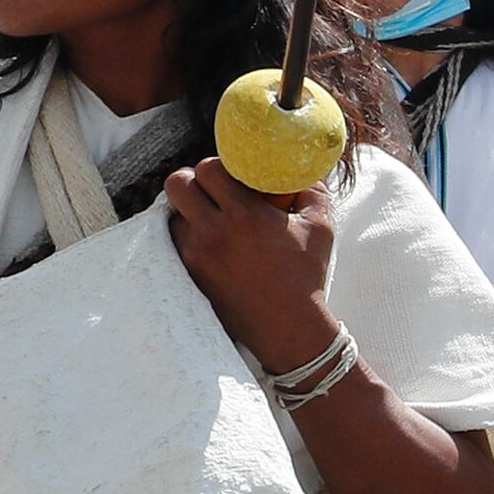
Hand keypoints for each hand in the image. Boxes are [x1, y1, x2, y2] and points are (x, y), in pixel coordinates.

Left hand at [159, 161, 339, 374]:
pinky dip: (189, 236)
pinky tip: (211, 243)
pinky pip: (175, 241)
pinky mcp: (190, 273)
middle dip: (192, 181)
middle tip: (211, 191)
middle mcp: (214, 232)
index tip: (233, 177)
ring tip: (213, 220)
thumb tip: (298, 173)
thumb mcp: (320, 228)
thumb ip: (310, 191)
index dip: (219, 167)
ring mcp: (197, 254)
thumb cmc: (306, 276)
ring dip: (189, 210)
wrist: (288, 326)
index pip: (209, 168)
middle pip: (177, 183)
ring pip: (173, 213)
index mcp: (245, 215)